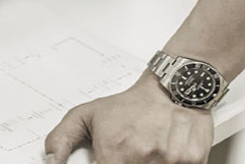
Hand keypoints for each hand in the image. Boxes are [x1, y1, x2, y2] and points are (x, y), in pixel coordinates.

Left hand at [45, 72, 213, 163]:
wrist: (173, 87)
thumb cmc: (132, 104)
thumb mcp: (89, 115)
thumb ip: (62, 138)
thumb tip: (51, 160)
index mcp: (115, 154)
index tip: (108, 163)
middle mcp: (143, 159)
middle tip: (129, 155)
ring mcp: (171, 162)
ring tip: (148, 152)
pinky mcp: (194, 162)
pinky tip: (166, 153)